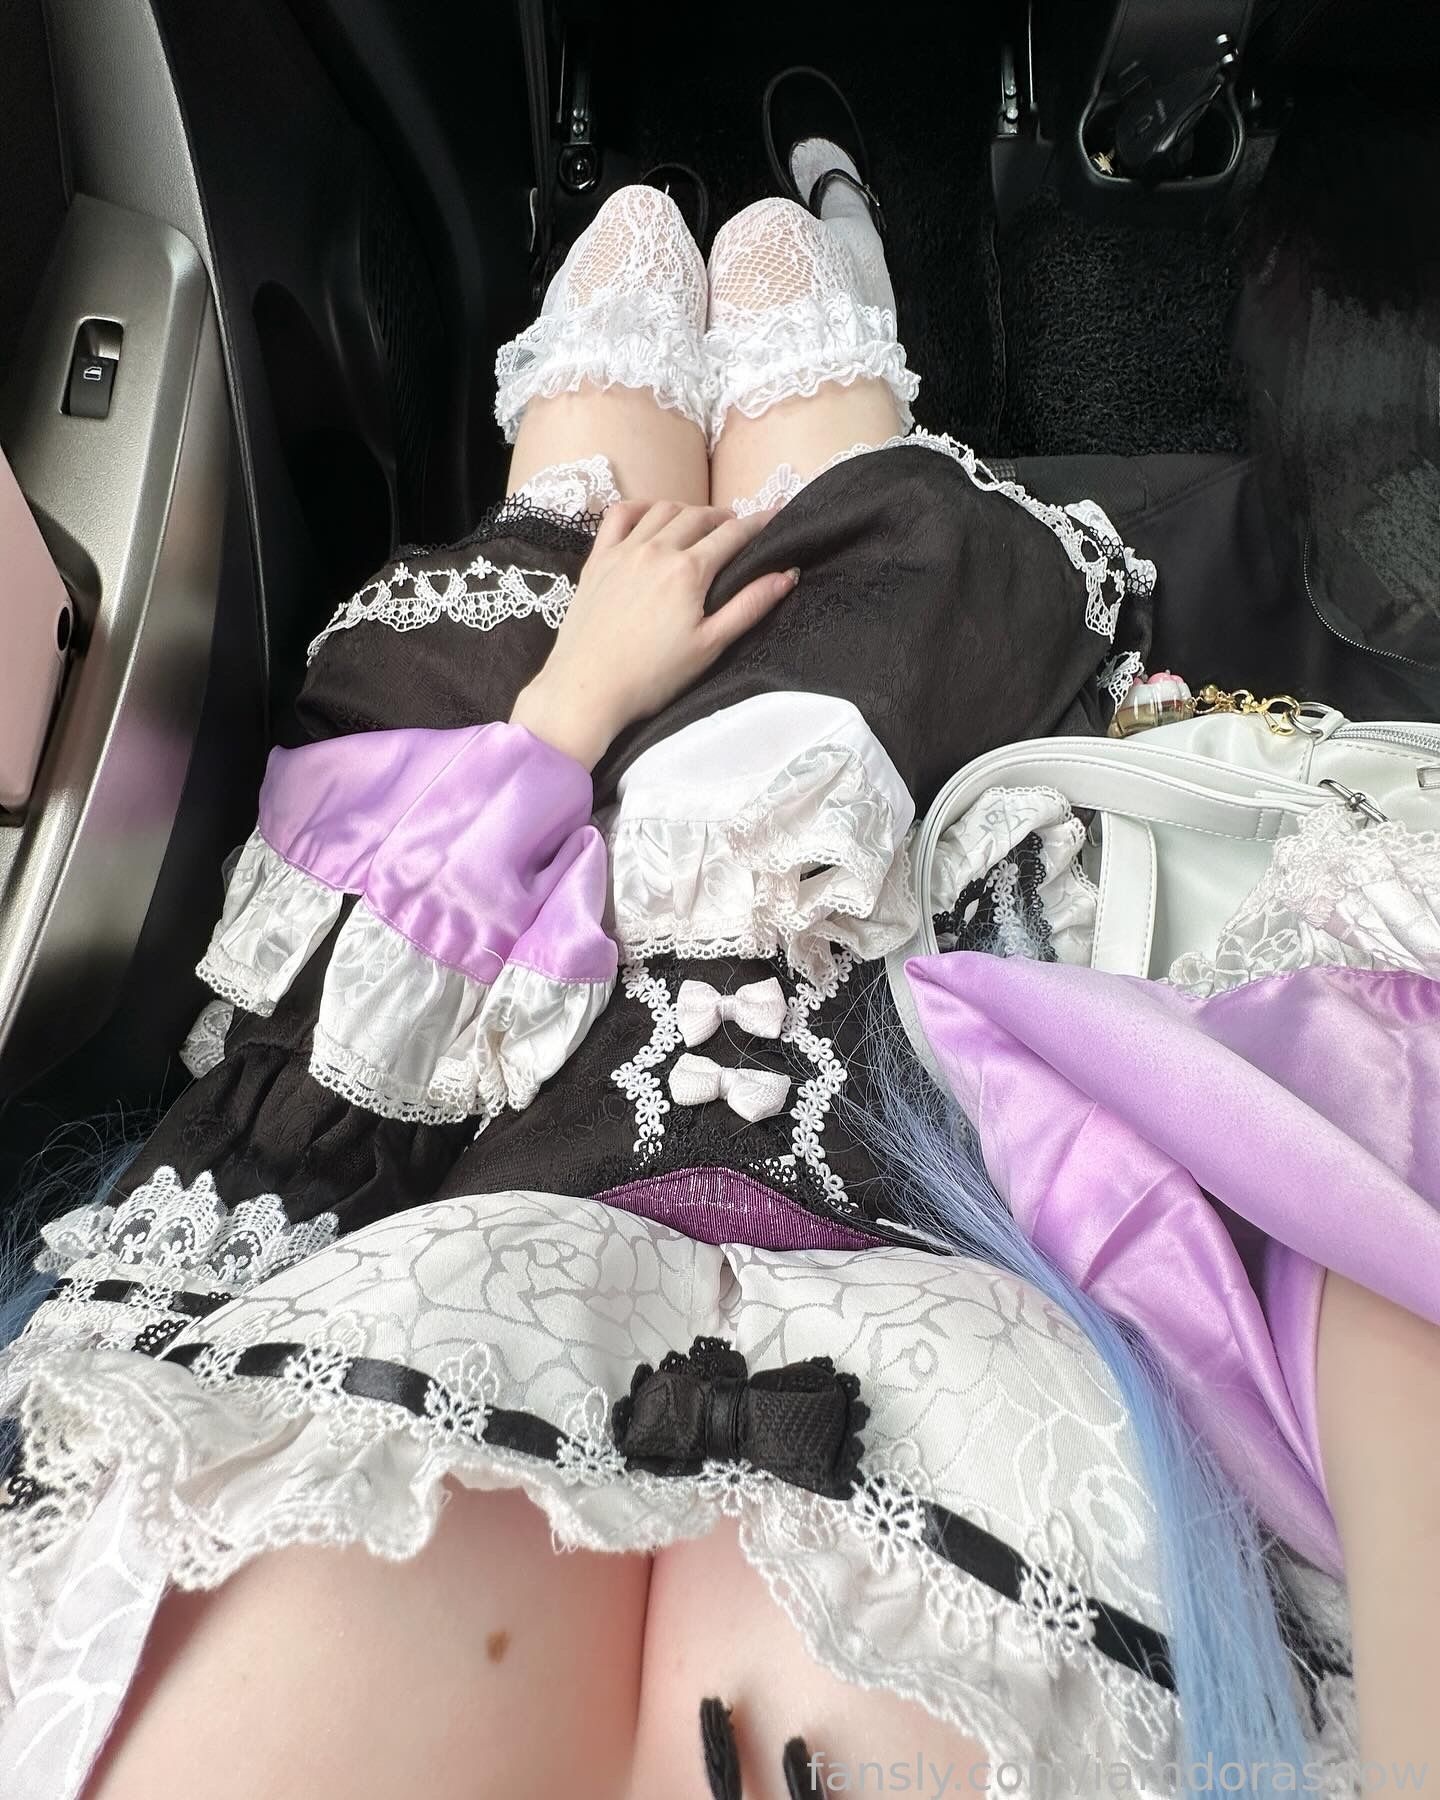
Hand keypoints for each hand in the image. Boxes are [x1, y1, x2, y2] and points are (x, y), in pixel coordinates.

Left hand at [509, 500, 798, 768]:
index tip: (776, 515)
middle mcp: (656, 550)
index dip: (759, 523)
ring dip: (687, 511)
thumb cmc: (652, 676)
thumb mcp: (710, 646)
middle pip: (699, 516)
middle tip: (737, 529)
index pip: (733, 534)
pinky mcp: (598, 560)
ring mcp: (623, 551)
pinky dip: (641, 507)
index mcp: (689, 571)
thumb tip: (786, 575)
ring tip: (699, 525)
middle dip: (724, 517)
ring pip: (662, 510)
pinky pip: (619, 516)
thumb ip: (749, 606)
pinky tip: (651, 517)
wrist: (587, 688)